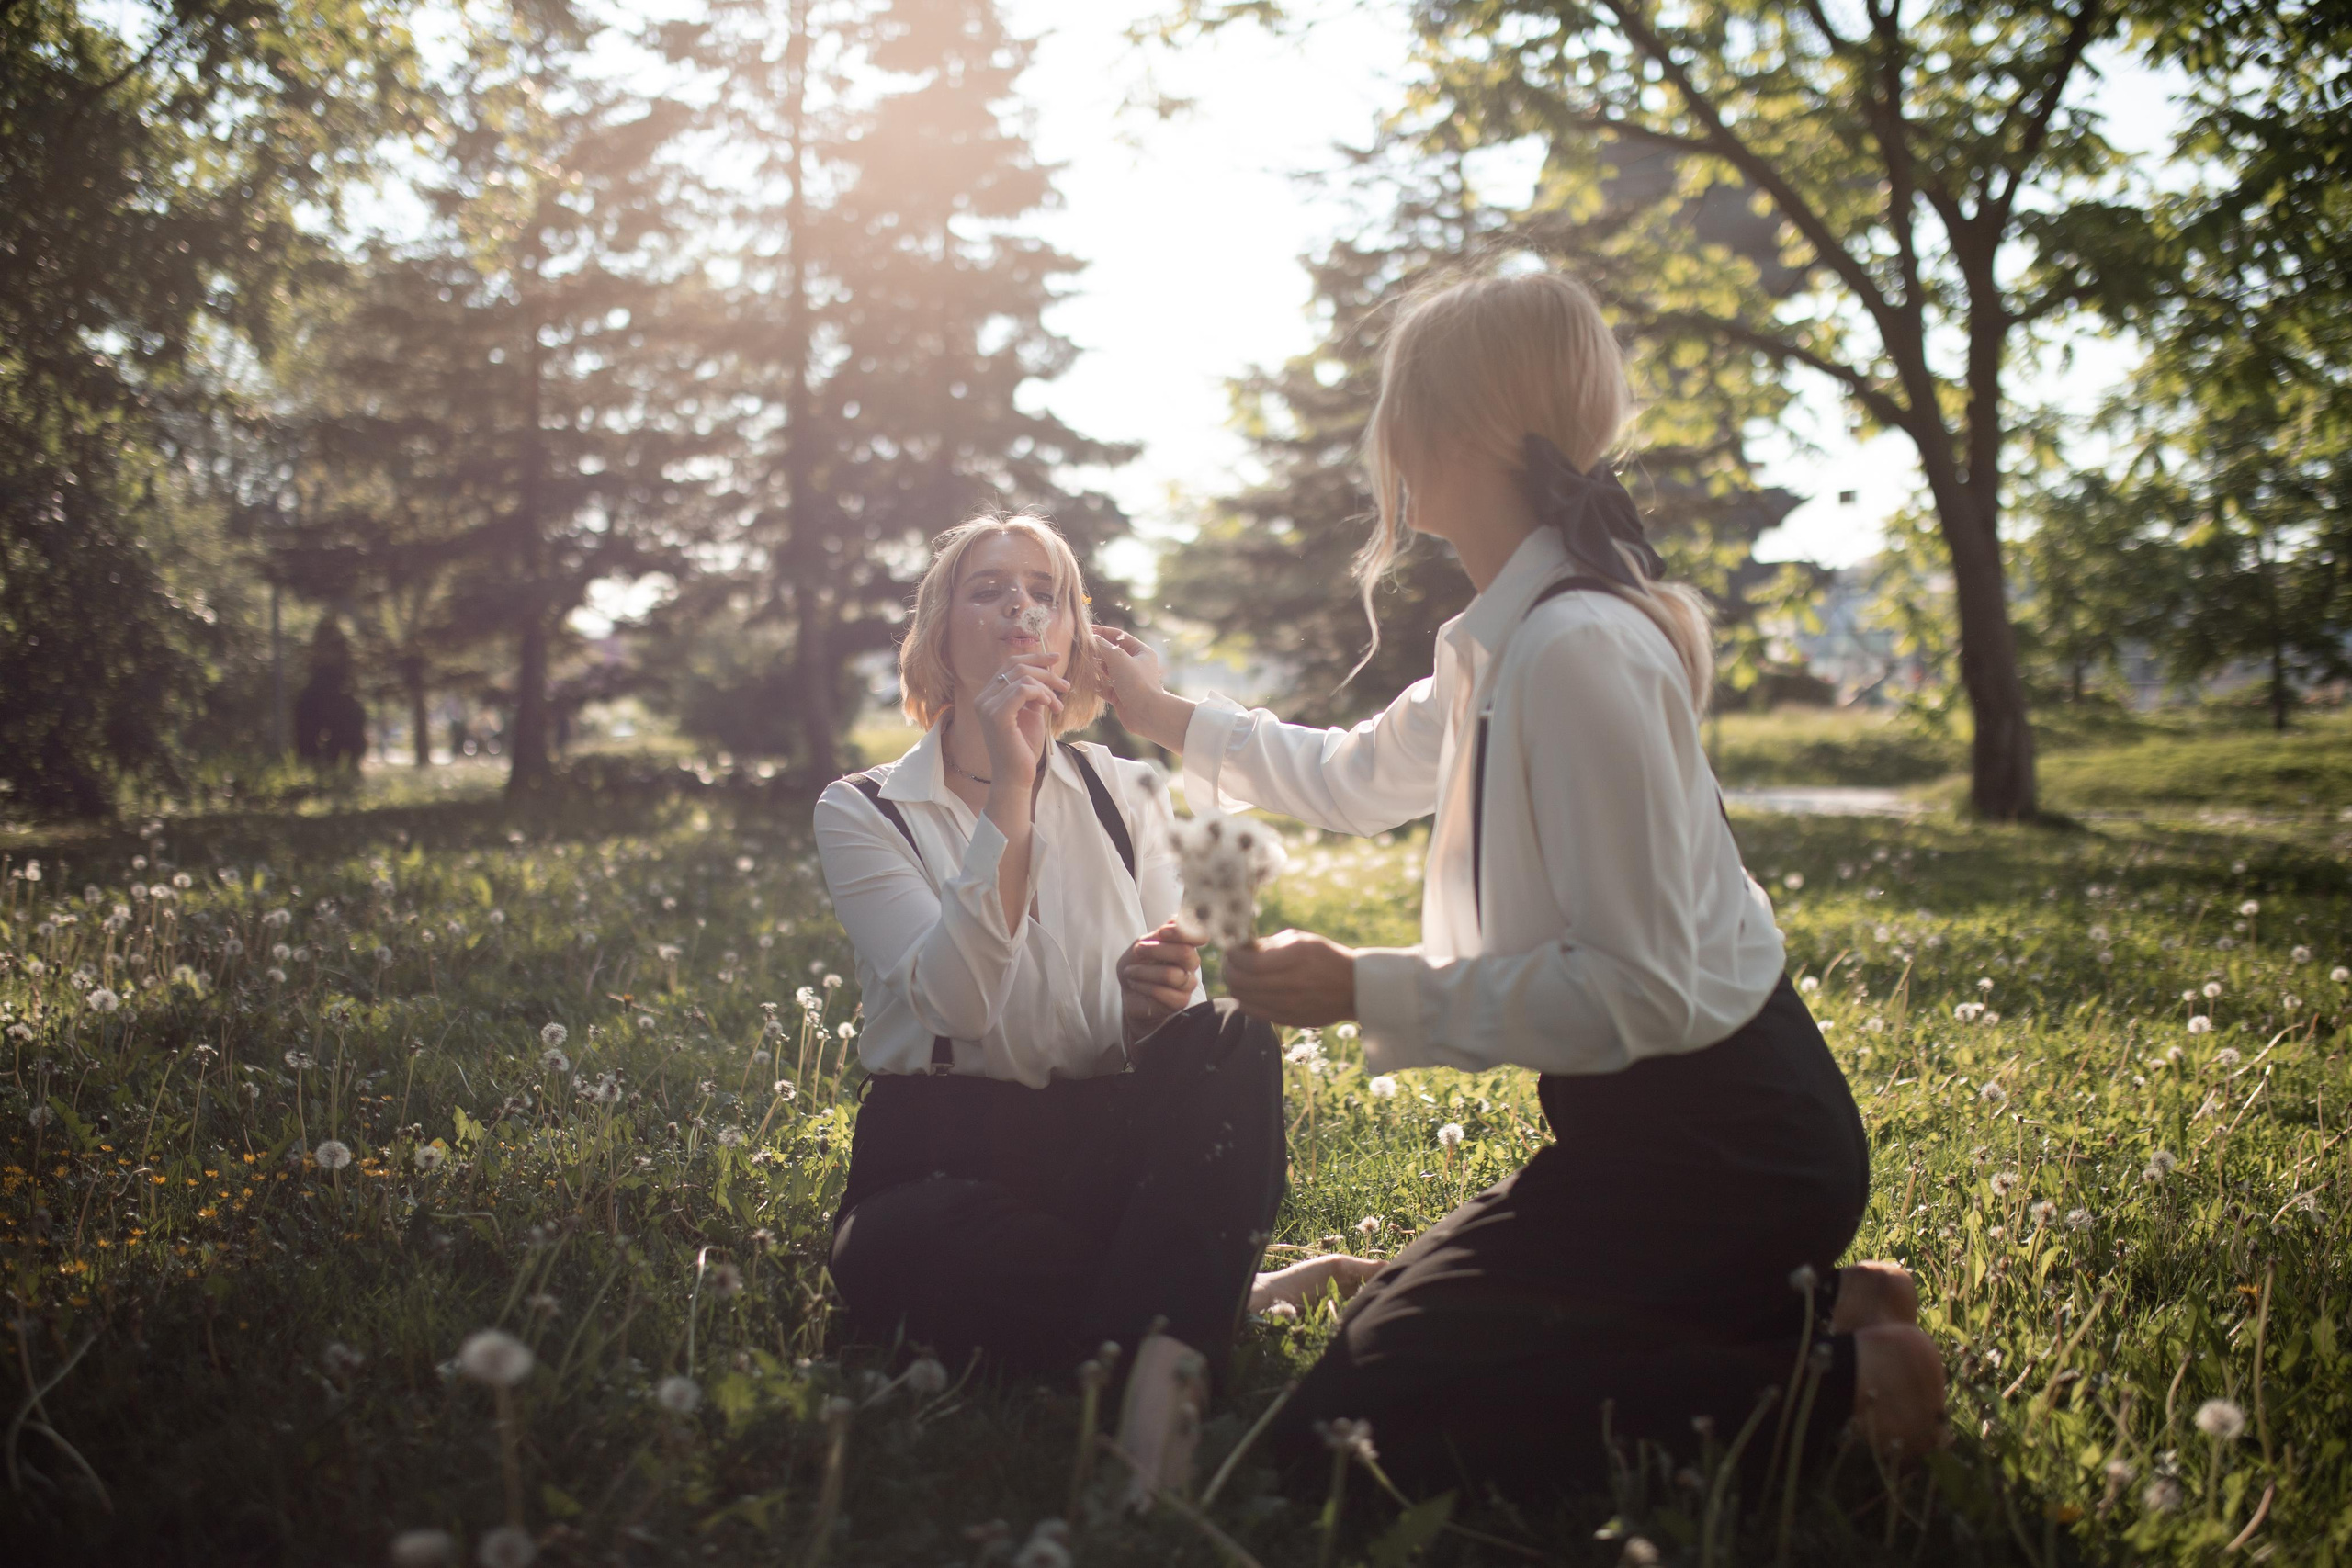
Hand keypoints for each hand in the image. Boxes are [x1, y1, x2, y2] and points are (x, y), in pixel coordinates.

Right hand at [970, 650, 1069, 783]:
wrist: (1016, 776)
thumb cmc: (1023, 748)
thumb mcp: (1031, 713)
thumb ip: (1033, 693)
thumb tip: (1047, 671)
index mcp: (988, 695)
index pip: (1010, 664)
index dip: (1035, 657)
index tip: (1056, 658)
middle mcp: (983, 698)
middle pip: (1017, 666)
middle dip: (1045, 671)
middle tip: (1065, 685)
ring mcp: (987, 706)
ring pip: (1023, 677)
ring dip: (1048, 688)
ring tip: (1058, 705)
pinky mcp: (996, 715)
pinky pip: (1022, 690)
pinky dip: (1041, 694)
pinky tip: (1050, 706)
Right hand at [1092, 628, 1189, 751]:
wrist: (1146, 713)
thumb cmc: (1136, 682)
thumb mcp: (1118, 657)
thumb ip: (1103, 645)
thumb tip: (1092, 638)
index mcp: (1141, 652)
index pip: (1119, 636)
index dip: (1103, 631)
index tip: (1086, 630)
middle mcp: (1135, 665)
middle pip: (1112, 653)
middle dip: (1097, 650)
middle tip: (1079, 646)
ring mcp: (1127, 681)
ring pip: (1107, 670)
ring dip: (1094, 666)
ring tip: (1080, 661)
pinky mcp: (1120, 696)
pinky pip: (1104, 686)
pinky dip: (1095, 683)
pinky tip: (1084, 680)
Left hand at [1117, 919, 1201, 1043]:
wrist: (1128, 991)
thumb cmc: (1137, 965)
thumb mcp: (1143, 944)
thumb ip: (1160, 934)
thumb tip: (1177, 920)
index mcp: (1185, 945)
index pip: (1199, 935)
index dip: (1183, 932)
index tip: (1161, 932)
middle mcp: (1191, 964)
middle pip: (1186, 954)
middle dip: (1156, 950)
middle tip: (1138, 950)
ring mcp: (1187, 984)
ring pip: (1172, 975)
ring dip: (1144, 972)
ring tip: (1130, 972)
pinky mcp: (1180, 1002)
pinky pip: (1164, 993)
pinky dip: (1144, 987)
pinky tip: (1135, 985)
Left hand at [1222, 928, 1357, 1026]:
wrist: (1353, 988)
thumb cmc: (1325, 957)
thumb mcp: (1300, 940)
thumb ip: (1268, 944)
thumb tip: (1240, 947)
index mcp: (1294, 957)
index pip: (1246, 961)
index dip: (1232, 953)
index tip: (1233, 947)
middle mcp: (1289, 983)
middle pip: (1239, 981)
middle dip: (1229, 968)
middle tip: (1232, 960)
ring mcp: (1287, 1005)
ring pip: (1241, 997)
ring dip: (1234, 984)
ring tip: (1240, 974)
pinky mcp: (1286, 1019)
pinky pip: (1251, 1011)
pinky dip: (1244, 999)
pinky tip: (1250, 989)